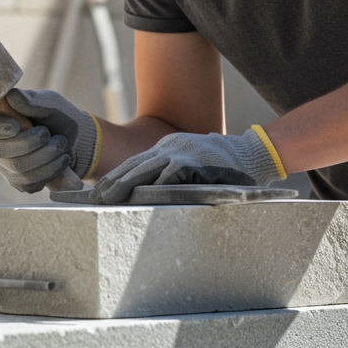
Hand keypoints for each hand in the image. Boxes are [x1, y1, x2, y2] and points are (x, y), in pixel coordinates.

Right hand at [0, 89, 100, 192]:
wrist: (79, 142)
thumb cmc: (60, 118)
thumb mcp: (51, 104)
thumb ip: (32, 101)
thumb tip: (10, 96)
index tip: (16, 126)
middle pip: (0, 150)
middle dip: (30, 143)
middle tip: (48, 134)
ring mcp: (5, 166)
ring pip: (16, 168)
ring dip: (46, 156)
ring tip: (62, 144)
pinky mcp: (19, 182)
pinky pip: (29, 182)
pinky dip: (51, 170)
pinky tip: (61, 159)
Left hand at [91, 127, 284, 203]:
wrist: (254, 153)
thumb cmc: (224, 165)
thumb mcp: (192, 164)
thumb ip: (171, 173)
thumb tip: (149, 193)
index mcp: (168, 147)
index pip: (134, 162)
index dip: (114, 176)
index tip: (97, 189)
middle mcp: (170, 147)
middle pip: (133, 165)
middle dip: (111, 183)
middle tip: (93, 198)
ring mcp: (182, 153)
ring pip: (145, 170)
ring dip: (124, 186)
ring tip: (106, 200)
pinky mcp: (194, 163)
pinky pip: (169, 176)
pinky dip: (153, 188)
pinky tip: (138, 199)